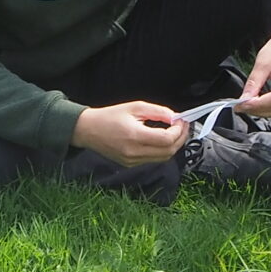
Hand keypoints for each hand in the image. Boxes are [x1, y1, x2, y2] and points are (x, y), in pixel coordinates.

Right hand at [73, 102, 192, 166]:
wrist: (88, 130)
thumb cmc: (108, 116)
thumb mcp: (135, 107)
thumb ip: (157, 111)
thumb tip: (174, 117)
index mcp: (135, 136)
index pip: (167, 139)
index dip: (179, 130)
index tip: (181, 120)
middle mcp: (134, 152)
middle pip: (169, 151)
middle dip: (180, 138)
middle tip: (182, 126)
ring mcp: (132, 160)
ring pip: (163, 158)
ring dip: (173, 146)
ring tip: (174, 133)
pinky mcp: (130, 164)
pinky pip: (153, 159)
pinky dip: (161, 150)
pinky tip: (160, 140)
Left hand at [237, 8, 270, 117]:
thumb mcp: (263, 63)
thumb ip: (254, 83)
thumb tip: (244, 99)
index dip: (257, 105)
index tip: (241, 105)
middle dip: (257, 110)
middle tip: (239, 106)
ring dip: (261, 111)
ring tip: (245, 105)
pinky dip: (267, 107)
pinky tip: (255, 103)